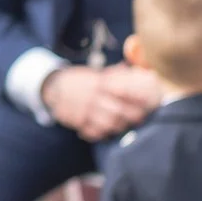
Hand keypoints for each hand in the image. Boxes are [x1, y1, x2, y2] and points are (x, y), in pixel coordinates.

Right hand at [40, 64, 157, 140]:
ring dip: (118, 126)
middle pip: (118, 110)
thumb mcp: (94, 73)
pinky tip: (104, 132)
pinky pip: (91, 131)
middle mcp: (92, 96)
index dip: (137, 98)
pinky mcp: (75, 119)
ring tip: (123, 126)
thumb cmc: (79, 80)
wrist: (53, 86)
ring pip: (107, 123)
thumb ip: (113, 73)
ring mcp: (83, 109)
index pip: (123, 91)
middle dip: (131, 116)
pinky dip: (99, 133)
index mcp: (99, 82)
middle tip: (140, 118)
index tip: (148, 102)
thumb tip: (129, 67)